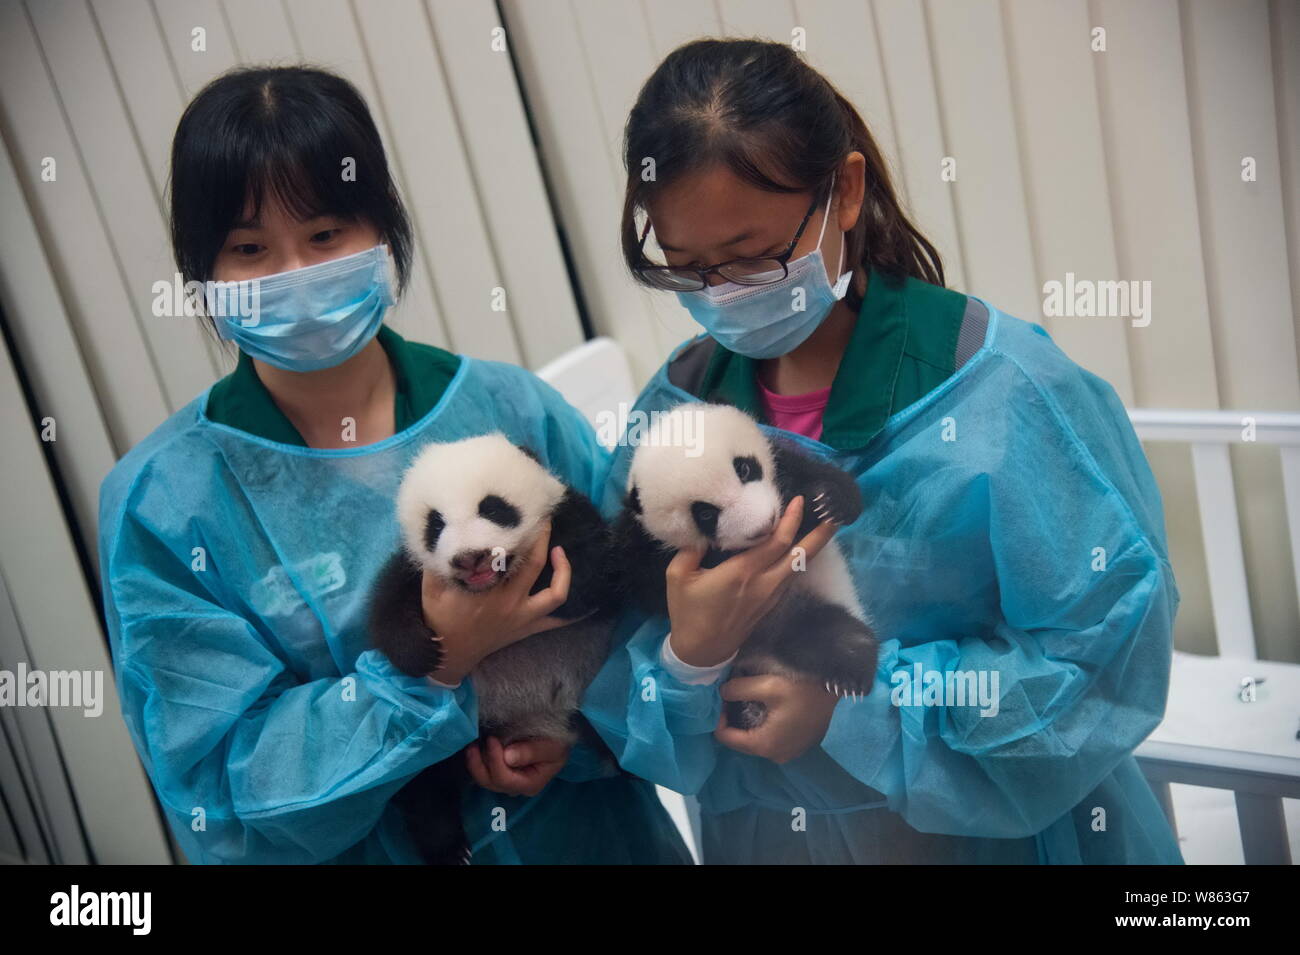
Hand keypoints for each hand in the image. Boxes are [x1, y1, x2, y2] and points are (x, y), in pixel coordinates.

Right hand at [421, 520, 574, 682]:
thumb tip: (451, 530)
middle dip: (541, 538)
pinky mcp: (528, 628)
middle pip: (535, 564)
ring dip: (564, 571)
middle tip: (543, 519)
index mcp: (486, 588)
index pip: (508, 553)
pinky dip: (577, 614)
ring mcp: (523, 616)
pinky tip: (590, 602)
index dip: (517, 531)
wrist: (447, 652)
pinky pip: (558, 622)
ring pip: (556, 593)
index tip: (522, 512)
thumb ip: (440, 560)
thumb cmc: (439, 616)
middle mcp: (509, 601)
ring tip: (561, 551)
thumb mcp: (433, 585)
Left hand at [465, 736, 569, 796]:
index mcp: (530, 784)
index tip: (492, 739)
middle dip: (479, 764)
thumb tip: (507, 756)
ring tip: (472, 744)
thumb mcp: (552, 746)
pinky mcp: (499, 773)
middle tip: (476, 743)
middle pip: (490, 783)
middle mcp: (516, 788)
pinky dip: (476, 761)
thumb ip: (532, 751)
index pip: (505, 779)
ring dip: (474, 763)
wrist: (557, 741)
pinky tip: (475, 747)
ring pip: (483, 780)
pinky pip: (482, 772)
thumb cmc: (557, 743)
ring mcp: (506, 782)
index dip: (494, 761)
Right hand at [666, 496, 838, 666]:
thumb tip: (704, 530)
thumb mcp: (677, 577)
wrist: (701, 651)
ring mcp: (770, 595)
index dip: (792, 520)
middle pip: (800, 556)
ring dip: (812, 547)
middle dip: (820, 534)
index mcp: (742, 572)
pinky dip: (799, 561)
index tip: (800, 500)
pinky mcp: (770, 604)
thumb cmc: (688, 613)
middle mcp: (763, 583)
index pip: (777, 541)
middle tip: (833, 514)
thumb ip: (690, 550)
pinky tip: (799, 551)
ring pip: (798, 567)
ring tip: (822, 527)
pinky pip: (790, 578)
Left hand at [714, 674, 839, 763]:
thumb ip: (738, 690)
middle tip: (732, 698)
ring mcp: (788, 754)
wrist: (836, 690)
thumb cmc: (802, 689)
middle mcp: (774, 756)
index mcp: (764, 744)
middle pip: (740, 742)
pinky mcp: (796, 748)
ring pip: (755, 742)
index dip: (718, 718)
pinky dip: (762, 728)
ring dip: (747, 724)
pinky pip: (770, 741)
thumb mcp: (767, 685)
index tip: (722, 699)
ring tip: (747, 702)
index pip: (726, 738)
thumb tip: (722, 693)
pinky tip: (765, 710)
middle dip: (732, 721)